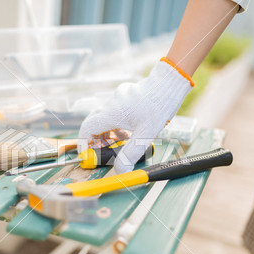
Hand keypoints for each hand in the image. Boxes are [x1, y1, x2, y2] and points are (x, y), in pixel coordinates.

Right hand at [78, 58, 193, 172]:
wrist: (169, 82)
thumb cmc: (158, 106)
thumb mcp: (146, 135)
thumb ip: (131, 153)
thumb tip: (121, 171)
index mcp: (112, 113)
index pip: (88, 128)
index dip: (84, 143)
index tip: (86, 155)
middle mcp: (111, 104)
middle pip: (93, 123)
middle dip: (95, 140)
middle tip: (101, 153)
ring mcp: (117, 98)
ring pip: (104, 118)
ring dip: (107, 133)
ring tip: (118, 145)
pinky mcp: (124, 95)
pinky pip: (113, 112)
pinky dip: (115, 125)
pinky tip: (128, 132)